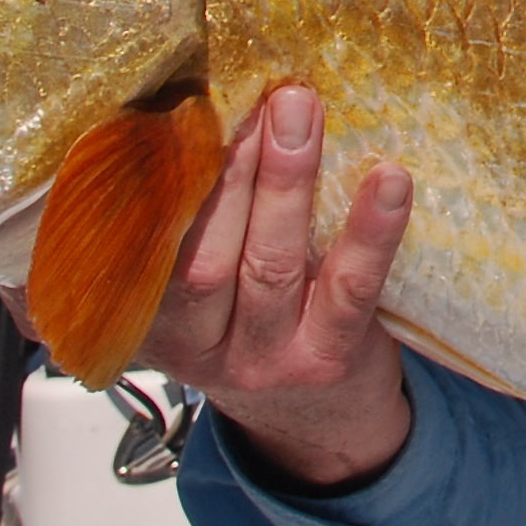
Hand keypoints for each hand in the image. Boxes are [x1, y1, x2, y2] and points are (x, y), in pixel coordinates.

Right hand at [131, 86, 415, 488]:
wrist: (319, 427)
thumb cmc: (253, 329)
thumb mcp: (190, 299)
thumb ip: (162, 239)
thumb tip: (147, 138)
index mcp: (147, 316)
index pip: (138, 247)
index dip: (151, 181)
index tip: (171, 110)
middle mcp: (196, 342)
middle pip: (199, 256)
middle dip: (225, 171)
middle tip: (251, 98)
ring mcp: (262, 356)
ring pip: (268, 265)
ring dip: (285, 183)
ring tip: (300, 112)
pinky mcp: (326, 361)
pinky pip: (348, 291)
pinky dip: (370, 234)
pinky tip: (387, 181)